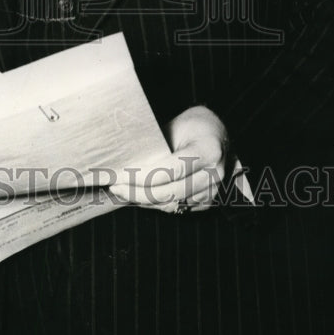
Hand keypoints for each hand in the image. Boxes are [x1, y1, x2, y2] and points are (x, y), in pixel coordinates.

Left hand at [110, 105, 227, 213]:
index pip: (170, 169)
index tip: (120, 175)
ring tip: (122, 191)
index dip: (142, 176)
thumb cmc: (193, 126)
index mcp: (208, 150)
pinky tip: (139, 196)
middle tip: (115, 185)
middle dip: (137, 192)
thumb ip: (156, 146)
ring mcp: (213, 191)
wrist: (218, 135)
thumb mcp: (176, 127)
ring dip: (143, 201)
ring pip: (172, 204)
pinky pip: (177, 208)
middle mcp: (214, 173)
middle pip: (170, 192)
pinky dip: (155, 204)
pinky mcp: (207, 202)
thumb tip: (124, 160)